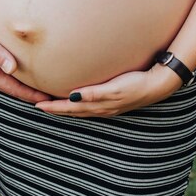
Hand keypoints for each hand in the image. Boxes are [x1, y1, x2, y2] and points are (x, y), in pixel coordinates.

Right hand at [0, 6, 50, 102]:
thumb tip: (12, 68)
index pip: (12, 88)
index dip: (29, 95)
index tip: (47, 101)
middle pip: (12, 88)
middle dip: (30, 95)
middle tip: (51, 99)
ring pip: (8, 81)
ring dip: (24, 86)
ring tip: (41, 89)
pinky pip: (4, 71)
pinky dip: (17, 75)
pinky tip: (25, 71)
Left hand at [34, 64, 182, 117]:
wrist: (158, 85)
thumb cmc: (136, 84)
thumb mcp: (115, 88)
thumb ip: (94, 94)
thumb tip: (73, 96)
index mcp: (99, 106)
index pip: (70, 108)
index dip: (53, 108)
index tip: (38, 106)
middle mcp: (101, 109)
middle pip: (72, 112)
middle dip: (55, 110)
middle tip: (39, 107)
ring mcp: (107, 107)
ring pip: (80, 111)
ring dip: (66, 110)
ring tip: (53, 106)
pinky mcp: (113, 102)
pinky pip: (89, 107)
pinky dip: (78, 107)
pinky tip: (78, 102)